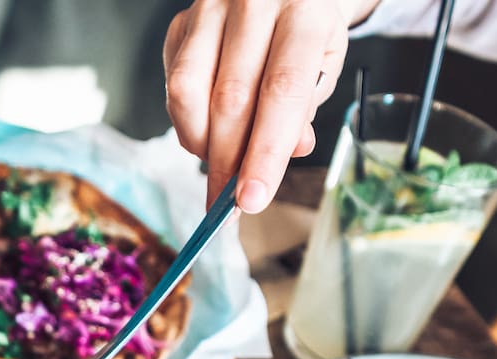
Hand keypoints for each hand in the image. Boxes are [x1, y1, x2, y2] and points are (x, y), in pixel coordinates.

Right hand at [164, 0, 362, 211]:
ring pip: (189, 93)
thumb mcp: (324, 61)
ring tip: (218, 166)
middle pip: (231, 98)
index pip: (282, 91)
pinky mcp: (181, 24)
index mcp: (303, 9)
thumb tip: (287, 152)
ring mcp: (209, 9)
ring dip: (201, 144)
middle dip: (228, 161)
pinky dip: (187, 123)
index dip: (266, 152)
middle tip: (228, 202)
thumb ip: (304, 106)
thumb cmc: (304, 29)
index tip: (253, 198)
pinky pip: (173, 85)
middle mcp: (252, 1)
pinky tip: (207, 133)